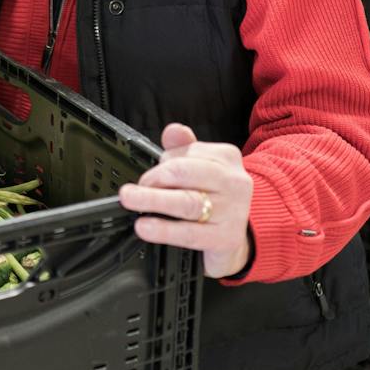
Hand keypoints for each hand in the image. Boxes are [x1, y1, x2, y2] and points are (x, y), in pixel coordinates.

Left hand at [117, 124, 254, 278]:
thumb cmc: (217, 196)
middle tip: (131, 190)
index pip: (188, 152)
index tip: (145, 177)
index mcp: (226, 157)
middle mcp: (233, 182)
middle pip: (185, 174)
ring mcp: (232, 210)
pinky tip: (147, 227)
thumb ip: (184, 148)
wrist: (238, 232)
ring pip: (187, 202)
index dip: (160, 164)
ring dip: (153, 200)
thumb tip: (172, 131)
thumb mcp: (203, 166)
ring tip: (131, 200)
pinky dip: (164, 230)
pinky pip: (190, 233)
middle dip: (153, 179)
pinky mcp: (226, 237)